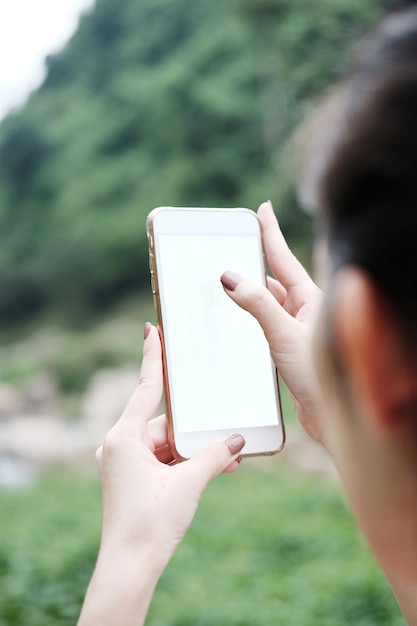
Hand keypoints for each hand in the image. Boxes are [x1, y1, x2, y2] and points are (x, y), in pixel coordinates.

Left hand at [78, 324, 243, 624]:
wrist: (131, 565)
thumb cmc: (152, 522)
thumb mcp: (189, 482)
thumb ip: (214, 455)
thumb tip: (237, 440)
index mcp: (123, 437)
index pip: (144, 387)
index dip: (151, 356)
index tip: (153, 329)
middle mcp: (119, 444)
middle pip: (164, 423)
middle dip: (194, 428)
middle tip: (221, 424)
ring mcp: (123, 463)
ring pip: (165, 444)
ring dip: (192, 450)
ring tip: (225, 458)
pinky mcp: (130, 478)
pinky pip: (162, 460)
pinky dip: (183, 462)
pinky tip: (210, 469)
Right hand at [221, 201, 322, 441]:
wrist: (334, 417)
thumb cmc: (319, 376)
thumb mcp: (284, 335)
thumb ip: (258, 305)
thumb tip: (230, 277)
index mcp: (309, 298)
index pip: (284, 257)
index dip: (270, 232)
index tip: (261, 209)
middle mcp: (303, 311)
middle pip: (272, 280)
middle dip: (252, 264)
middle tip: (232, 247)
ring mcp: (295, 330)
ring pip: (266, 305)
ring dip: (247, 297)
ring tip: (223, 285)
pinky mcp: (288, 351)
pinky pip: (264, 327)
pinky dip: (248, 322)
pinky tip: (234, 324)